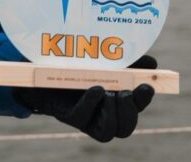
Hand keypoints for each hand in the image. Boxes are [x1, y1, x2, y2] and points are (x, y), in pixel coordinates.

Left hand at [13, 55, 156, 141]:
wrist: (38, 65)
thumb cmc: (73, 61)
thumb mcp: (101, 57)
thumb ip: (125, 59)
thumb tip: (152, 62)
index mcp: (115, 100)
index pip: (137, 107)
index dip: (144, 100)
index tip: (146, 85)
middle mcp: (102, 114)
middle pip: (125, 128)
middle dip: (130, 111)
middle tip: (124, 92)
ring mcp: (85, 119)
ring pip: (108, 132)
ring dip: (113, 114)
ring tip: (109, 93)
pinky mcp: (68, 116)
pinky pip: (82, 118)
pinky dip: (91, 104)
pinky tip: (96, 89)